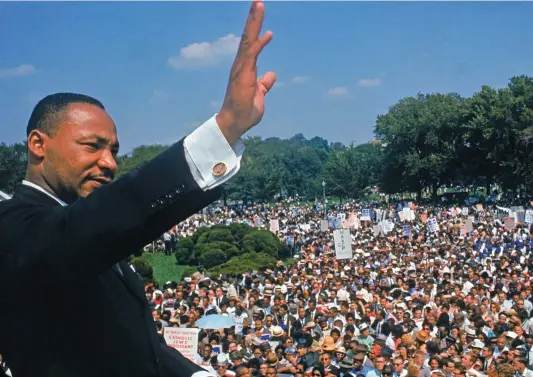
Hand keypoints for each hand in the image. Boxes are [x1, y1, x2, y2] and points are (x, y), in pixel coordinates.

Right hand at [216, 0, 275, 143]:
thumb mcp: (259, 94)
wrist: (235, 124)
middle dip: (253, 18)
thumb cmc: (244, 111)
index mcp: (245, 68)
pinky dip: (259, 44)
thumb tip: (271, 75)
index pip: (251, 43)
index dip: (256, 28)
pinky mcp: (243, 76)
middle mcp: (241, 65)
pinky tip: (267, 33)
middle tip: (258, 1)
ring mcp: (241, 69)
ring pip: (248, 41)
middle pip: (248, 37)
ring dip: (254, 23)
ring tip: (259, 5)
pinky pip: (251, 56)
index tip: (259, 12)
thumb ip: (264, 84)